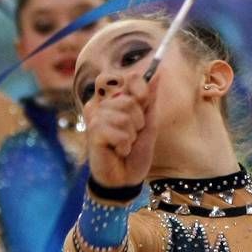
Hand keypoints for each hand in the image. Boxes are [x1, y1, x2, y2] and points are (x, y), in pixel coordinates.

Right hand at [84, 73, 158, 187]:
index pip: (132, 77)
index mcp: (115, 98)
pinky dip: (124, 145)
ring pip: (125, 117)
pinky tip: (118, 151)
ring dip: (131, 136)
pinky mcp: (92, 131)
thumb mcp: (148, 123)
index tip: (142, 112)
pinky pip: (118, 132)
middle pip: (130, 100)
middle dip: (138, 122)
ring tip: (124, 145)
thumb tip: (159, 73)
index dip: (143, 94)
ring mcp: (95, 116)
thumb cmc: (134, 151)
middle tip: (131, 136)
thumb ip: (150, 99)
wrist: (125, 178)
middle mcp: (102, 103)